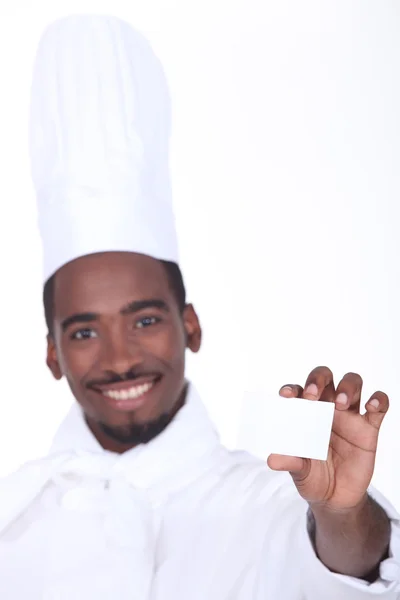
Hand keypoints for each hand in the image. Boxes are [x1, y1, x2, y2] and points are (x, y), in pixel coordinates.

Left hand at [267, 366, 388, 510]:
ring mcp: (349, 416)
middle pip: (325, 377)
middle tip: (313, 395)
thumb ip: (289, 462)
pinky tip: (371, 406)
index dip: (292, 388)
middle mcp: (326, 408)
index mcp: (305, 413)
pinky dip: (378, 400)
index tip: (287, 396)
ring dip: (347, 387)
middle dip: (318, 379)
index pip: (298, 391)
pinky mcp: (368, 428)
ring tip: (341, 404)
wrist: (336, 497)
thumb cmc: (313, 476)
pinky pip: (379, 407)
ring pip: (352, 383)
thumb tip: (272, 459)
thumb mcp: (299, 471)